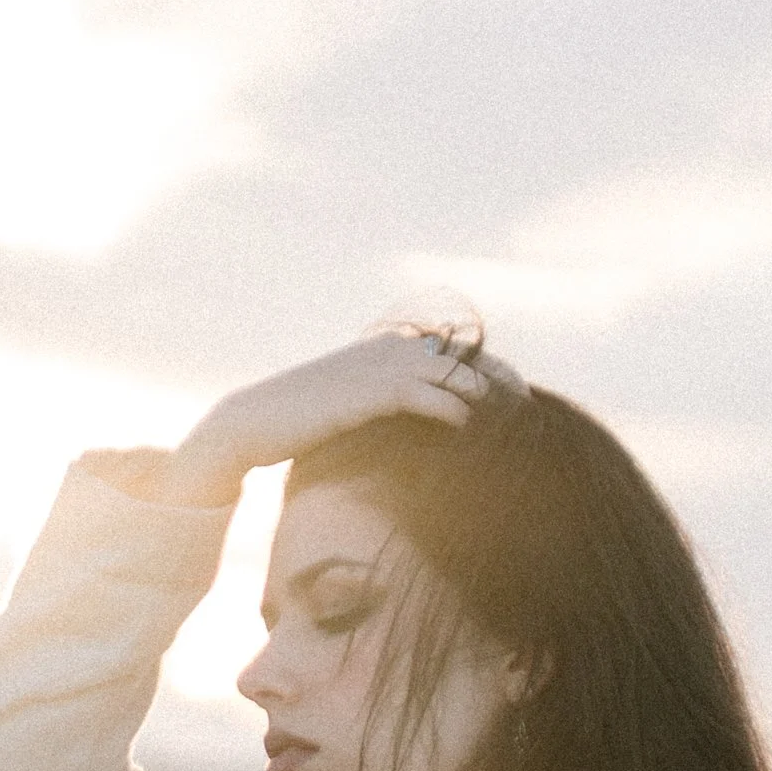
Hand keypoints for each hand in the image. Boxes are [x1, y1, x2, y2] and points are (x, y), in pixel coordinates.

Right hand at [137, 329, 521, 505]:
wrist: (251, 424)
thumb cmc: (295, 421)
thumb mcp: (340, 404)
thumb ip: (373, 401)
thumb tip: (400, 416)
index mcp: (375, 351)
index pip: (439, 347)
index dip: (475, 363)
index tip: (506, 385)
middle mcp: (377, 353)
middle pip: (450, 355)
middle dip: (487, 374)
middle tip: (520, 397)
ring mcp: (369, 371)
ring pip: (440, 372)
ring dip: (474, 389)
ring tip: (502, 411)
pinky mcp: (361, 396)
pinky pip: (416, 395)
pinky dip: (446, 406)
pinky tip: (463, 423)